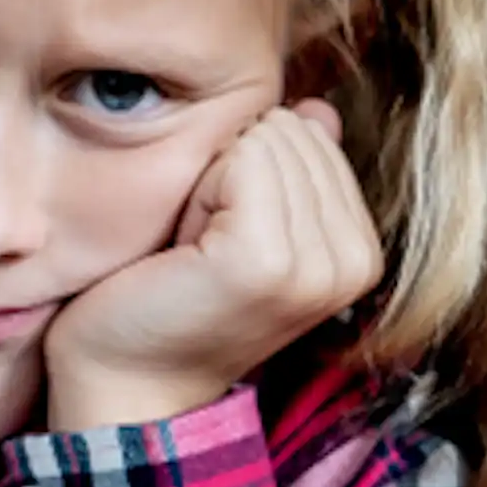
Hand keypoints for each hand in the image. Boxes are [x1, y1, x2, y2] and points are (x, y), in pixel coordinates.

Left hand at [42, 98, 384, 428]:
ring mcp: (314, 268)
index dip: (249, 171)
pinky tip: (186, 251)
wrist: (125, 378)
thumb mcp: (246, 222)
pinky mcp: (266, 263)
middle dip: (233, 173)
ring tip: (197, 252)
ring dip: (213, 185)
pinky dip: (197, 194)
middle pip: (291, 133)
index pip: (313, 137)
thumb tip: (319, 108)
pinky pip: (242, 161)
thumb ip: (294, 168)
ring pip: (267, 142)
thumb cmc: (173, 299)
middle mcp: (354, 264)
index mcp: (361, 254)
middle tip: (206, 247)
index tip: (224, 239)